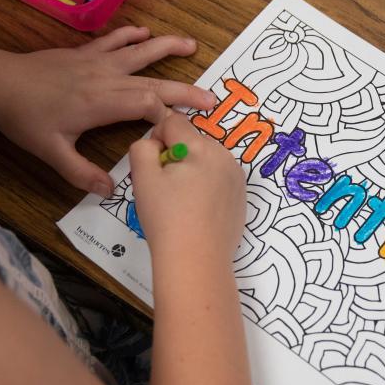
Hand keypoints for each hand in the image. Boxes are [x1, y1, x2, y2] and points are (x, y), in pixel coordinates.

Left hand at [0, 30, 216, 195]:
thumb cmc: (25, 118)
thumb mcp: (51, 152)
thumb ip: (81, 172)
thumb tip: (111, 190)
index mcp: (102, 104)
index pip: (148, 106)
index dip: (169, 116)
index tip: (185, 129)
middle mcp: (106, 78)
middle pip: (153, 81)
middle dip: (184, 89)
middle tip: (211, 97)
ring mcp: (97, 62)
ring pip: (139, 52)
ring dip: (167, 47)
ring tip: (192, 44)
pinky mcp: (85, 52)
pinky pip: (114, 40)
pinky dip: (132, 35)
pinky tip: (145, 32)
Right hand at [129, 113, 245, 264]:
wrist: (196, 262)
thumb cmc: (167, 219)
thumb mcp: (143, 178)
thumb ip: (143, 148)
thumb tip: (156, 144)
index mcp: (203, 148)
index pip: (173, 123)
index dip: (156, 139)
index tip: (153, 166)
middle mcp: (226, 157)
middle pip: (192, 142)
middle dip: (175, 157)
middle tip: (165, 189)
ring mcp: (237, 179)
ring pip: (206, 161)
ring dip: (191, 172)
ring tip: (181, 203)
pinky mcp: (241, 198)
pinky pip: (219, 180)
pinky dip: (206, 188)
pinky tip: (197, 213)